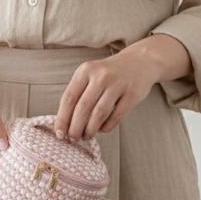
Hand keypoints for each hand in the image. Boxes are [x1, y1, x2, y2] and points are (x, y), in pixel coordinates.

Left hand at [54, 34, 192, 140]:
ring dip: (90, 129)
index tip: (59, 133)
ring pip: (99, 113)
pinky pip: (116, 116)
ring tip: (86, 136)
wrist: (140, 61)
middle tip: (73, 138)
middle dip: (75, 127)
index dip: (62, 118)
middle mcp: (101, 76)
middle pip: (83, 107)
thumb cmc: (108, 73)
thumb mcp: (89, 75)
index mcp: (85, 71)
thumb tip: (64, 122)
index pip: (69, 98)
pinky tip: (101, 130)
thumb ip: (77, 93)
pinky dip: (106, 126)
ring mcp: (118, 84)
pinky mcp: (133, 94)